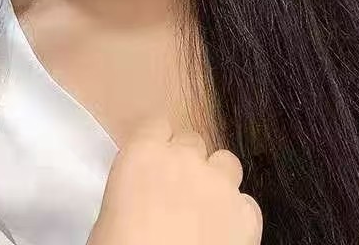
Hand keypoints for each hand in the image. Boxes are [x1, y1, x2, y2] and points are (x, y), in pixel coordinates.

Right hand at [87, 117, 261, 244]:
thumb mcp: (112, 207)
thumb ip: (134, 184)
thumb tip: (142, 194)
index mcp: (143, 151)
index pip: (158, 124)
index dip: (159, 143)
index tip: (156, 162)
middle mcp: (184, 157)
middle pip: (193, 140)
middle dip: (188, 161)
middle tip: (179, 191)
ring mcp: (219, 184)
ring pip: (227, 162)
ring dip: (217, 179)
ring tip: (206, 208)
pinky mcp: (246, 214)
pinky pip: (247, 203)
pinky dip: (238, 215)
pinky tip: (224, 234)